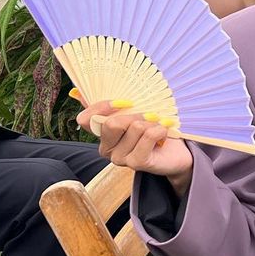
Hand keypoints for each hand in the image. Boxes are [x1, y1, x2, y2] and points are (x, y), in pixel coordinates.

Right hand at [78, 101, 194, 195]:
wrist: (177, 153)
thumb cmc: (153, 130)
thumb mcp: (131, 112)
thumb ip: (109, 104)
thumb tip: (77, 92)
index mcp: (101, 134)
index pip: (85, 119)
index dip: (102, 107)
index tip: (126, 102)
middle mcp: (106, 148)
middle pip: (111, 123)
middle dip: (135, 115)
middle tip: (150, 117)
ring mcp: (120, 158)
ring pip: (133, 127)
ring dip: (151, 123)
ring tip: (158, 128)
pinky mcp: (136, 164)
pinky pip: (147, 136)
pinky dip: (160, 130)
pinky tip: (163, 135)